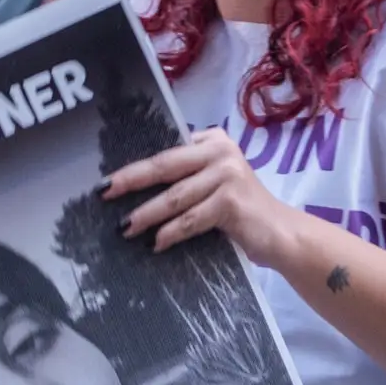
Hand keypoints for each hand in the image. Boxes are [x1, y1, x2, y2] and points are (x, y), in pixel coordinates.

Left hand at [107, 128, 297, 261]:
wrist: (281, 234)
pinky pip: (191, 219)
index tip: (107, 177)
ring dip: (146, 214)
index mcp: (212, 140)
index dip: (135, 164)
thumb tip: (130, 187)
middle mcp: (221, 150)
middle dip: (130, 180)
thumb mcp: (212, 185)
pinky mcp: (232, 201)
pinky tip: (156, 244)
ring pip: (175, 197)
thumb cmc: (240, 211)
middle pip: (165, 165)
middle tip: (103, 192)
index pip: (165, 150)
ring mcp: (228, 174)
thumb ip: (184, 178)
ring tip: (124, 228)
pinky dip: (170, 233)